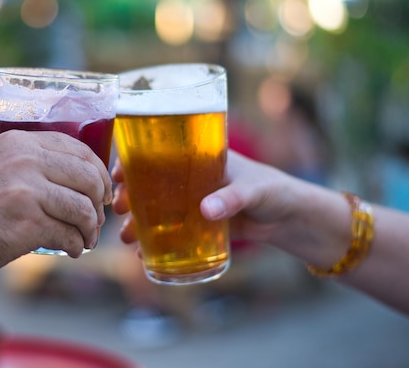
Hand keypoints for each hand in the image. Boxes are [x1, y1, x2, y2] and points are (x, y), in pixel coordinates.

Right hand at [0, 130, 112, 278]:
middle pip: (88, 177)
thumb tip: (75, 182)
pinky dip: (76, 245)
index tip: (103, 190)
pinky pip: (68, 234)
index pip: (79, 150)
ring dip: (91, 229)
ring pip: (83, 208)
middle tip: (99, 218)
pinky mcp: (25, 224)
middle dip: (100, 202)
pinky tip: (72, 249)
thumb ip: (29, 166)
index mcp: (19, 142)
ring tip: (86, 239)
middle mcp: (25, 161)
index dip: (99, 172)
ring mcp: (26, 191)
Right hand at [112, 150, 299, 245]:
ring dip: (137, 221)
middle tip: (118, 209)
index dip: (134, 161)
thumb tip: (205, 211)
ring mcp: (192, 203)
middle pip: (149, 183)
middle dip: (129, 196)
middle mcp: (190, 179)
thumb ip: (232, 198)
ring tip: (125, 237)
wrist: (290, 218)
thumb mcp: (253, 189)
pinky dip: (155, 242)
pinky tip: (143, 254)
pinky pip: (171, 232)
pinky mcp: (198, 226)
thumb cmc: (273, 190)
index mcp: (199, 158)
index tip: (119, 174)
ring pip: (155, 210)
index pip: (159, 153)